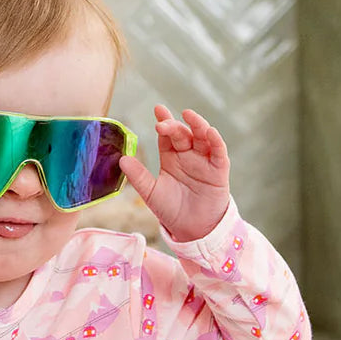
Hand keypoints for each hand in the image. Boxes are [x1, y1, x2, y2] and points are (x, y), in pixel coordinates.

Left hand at [118, 105, 231, 242]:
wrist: (193, 230)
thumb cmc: (172, 210)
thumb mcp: (152, 193)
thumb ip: (139, 176)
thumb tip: (122, 159)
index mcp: (171, 158)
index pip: (167, 135)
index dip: (164, 122)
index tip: (158, 109)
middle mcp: (188, 156)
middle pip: (183, 134)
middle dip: (174, 126)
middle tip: (162, 124)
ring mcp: (204, 161)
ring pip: (203, 137)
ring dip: (198, 125)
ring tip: (189, 115)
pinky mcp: (218, 170)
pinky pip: (219, 152)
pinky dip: (216, 141)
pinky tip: (210, 132)